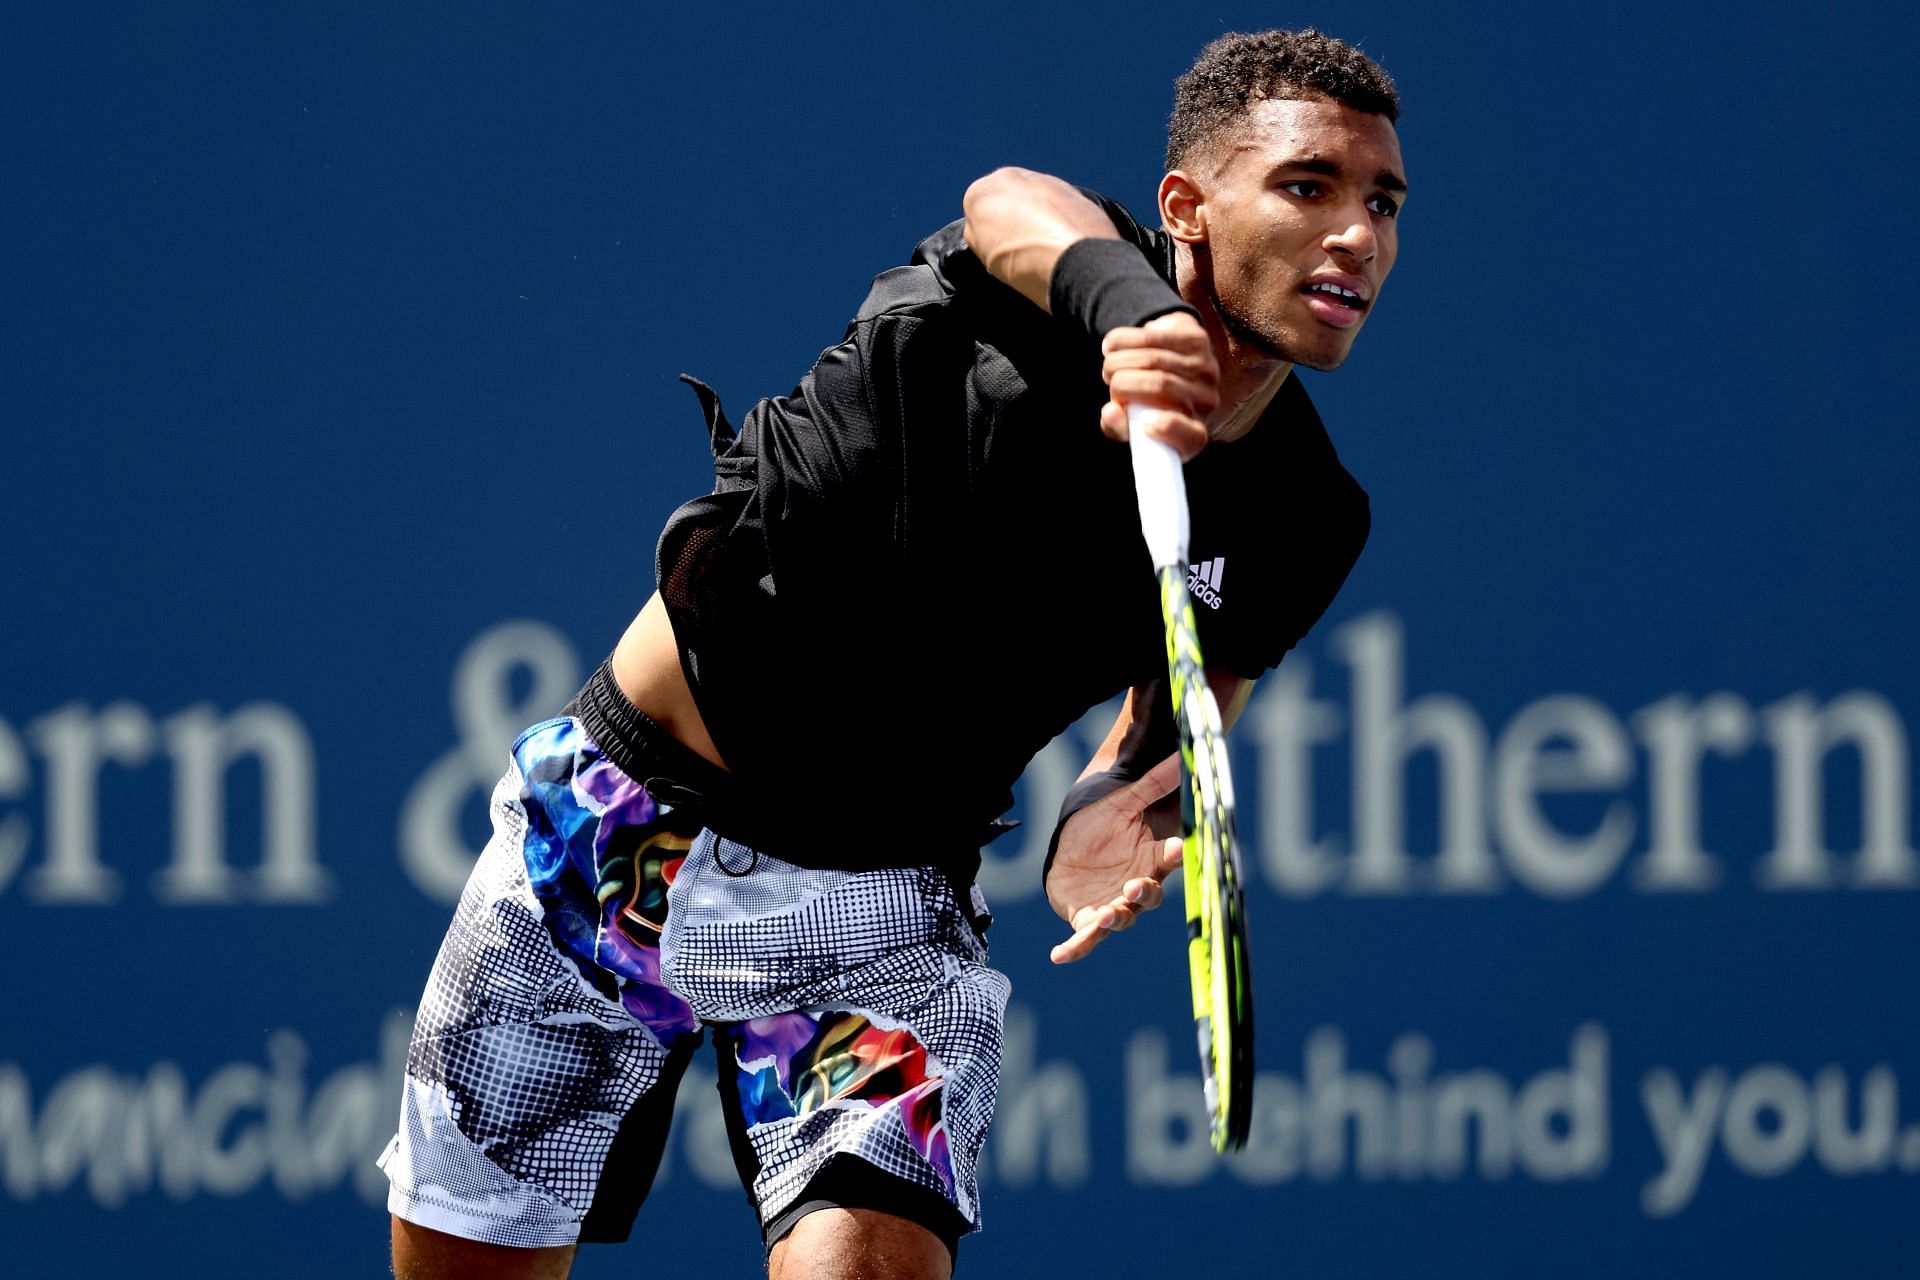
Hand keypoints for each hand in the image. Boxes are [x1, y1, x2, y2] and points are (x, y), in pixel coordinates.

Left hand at [1046, 753, 1184, 963]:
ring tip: (1105, 915)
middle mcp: (1135, 887)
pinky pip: (1083, 939)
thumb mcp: (1123, 802)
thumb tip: (1181, 756)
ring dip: (1115, 919)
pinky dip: (1074, 949)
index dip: (1174, 855)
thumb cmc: (1103, 823)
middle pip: (1148, 897)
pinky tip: (1058, 955)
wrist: (1072, 843)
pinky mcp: (1086, 919)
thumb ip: (1152, 784)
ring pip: (1121, 919)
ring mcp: (1112, 906)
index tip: (1179, 847)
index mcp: (1150, 859)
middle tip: (1135, 885)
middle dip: (1144, 894)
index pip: (1169, 859)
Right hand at [1098, 313, 1217, 459]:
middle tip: (1109, 381)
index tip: (1146, 424)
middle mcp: (1206, 401)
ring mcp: (1206, 368)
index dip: (1169, 428)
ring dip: (1118, 359)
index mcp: (1194, 435)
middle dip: (1122, 381)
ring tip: (1109, 365)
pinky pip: (1153, 335)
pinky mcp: (1197, 339)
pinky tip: (1114, 346)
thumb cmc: (1145, 407)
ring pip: (1153, 357)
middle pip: (1161, 385)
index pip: (1192, 437)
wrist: (1169, 371)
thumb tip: (1111, 411)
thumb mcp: (1130, 425)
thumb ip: (1117, 426)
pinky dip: (1124, 339)